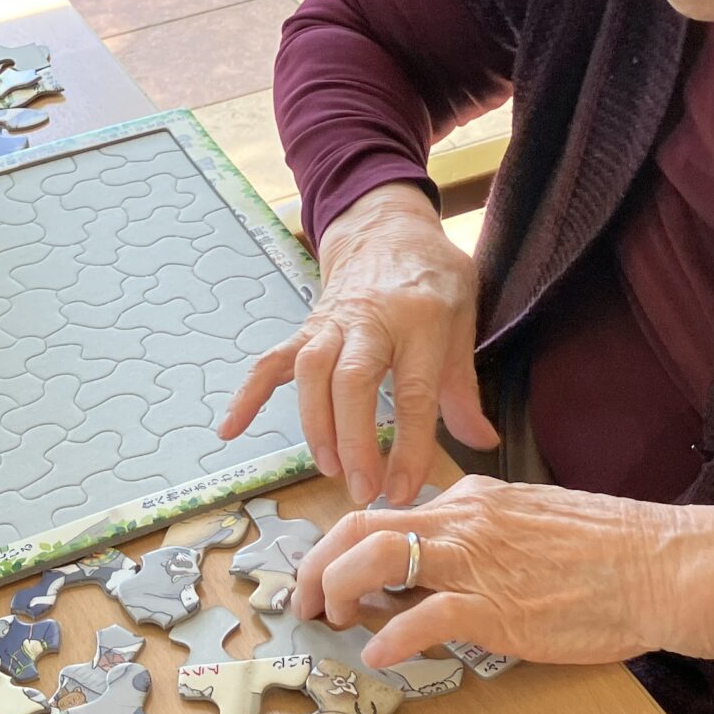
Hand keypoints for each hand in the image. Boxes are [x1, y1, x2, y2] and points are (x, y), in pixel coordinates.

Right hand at [218, 183, 496, 506]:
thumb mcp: (463, 317)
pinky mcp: (305, 327)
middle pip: (353, 380)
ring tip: (328, 469)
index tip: (404, 489)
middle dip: (354, 438)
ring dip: (315, 423)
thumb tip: (483, 441)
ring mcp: (332, 322)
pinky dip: (248, 394)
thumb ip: (463, 386)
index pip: (414, 390)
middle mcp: (371, 319)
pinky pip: (271, 361)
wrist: (385, 225)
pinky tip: (231, 429)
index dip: (410, 446)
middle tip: (362, 488)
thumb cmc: (430, 275)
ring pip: (311, 371)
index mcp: (421, 319)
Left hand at [294, 475, 713, 675]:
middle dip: (317, 565)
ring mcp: (478, 563)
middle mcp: (465, 521)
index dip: (342, 546)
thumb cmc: (612, 553)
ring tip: (333, 623)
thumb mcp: (534, 526)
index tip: (327, 575)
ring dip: (337, 592)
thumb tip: (442, 573)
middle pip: (360, 527)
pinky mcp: (497, 609)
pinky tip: (381, 657)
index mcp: (474, 500)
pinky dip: (388, 638)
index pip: (385, 512)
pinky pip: (422, 620)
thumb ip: (484, 541)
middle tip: (305, 604)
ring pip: (376, 558)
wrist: (665, 565)